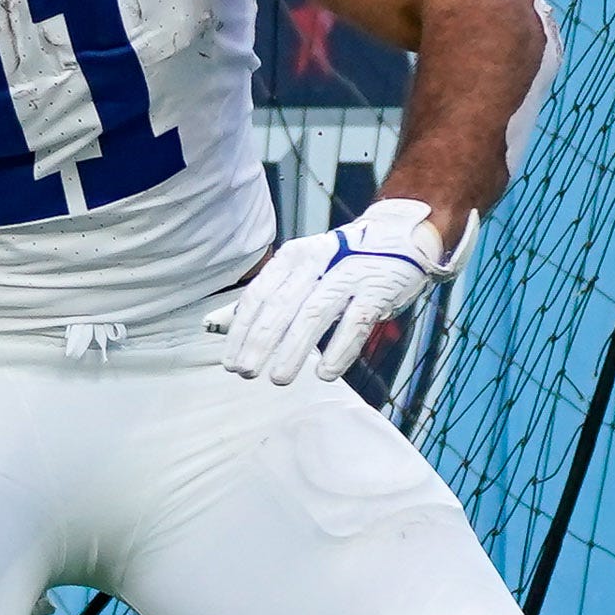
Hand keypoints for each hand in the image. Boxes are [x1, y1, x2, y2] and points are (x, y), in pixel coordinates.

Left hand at [209, 196, 449, 383]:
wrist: (399, 236)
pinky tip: (324, 374)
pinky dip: (339, 351)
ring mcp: (349, 273)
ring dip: (293, 350)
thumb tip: (215, 325)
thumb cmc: (340, 261)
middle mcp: (317, 260)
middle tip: (246, 373)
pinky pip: (355, 324)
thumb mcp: (299, 271)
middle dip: (260, 342)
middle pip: (281, 306)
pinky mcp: (378, 289)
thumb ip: (264, 297)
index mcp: (292, 257)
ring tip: (278, 379)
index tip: (230, 361)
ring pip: (314, 315)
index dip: (241, 330)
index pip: (258, 296)